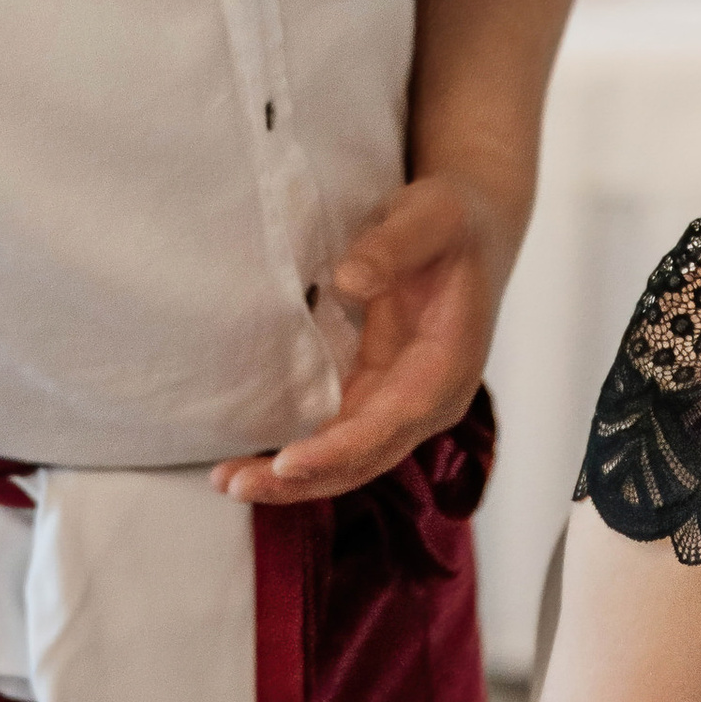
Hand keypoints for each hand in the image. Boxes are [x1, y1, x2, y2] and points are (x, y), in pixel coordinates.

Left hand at [213, 173, 508, 505]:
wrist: (471, 230)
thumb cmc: (452, 221)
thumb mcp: (431, 217)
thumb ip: (392, 247)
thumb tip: (348, 281)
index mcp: (447, 367)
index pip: (393, 422)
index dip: (342, 448)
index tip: (290, 461)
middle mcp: (428, 400)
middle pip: (364, 459)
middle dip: (302, 479)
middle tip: (235, 484)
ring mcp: (402, 404)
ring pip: (348, 459)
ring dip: (291, 478)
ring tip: (229, 481)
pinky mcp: (377, 395)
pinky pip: (337, 438)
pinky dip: (298, 455)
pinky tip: (250, 462)